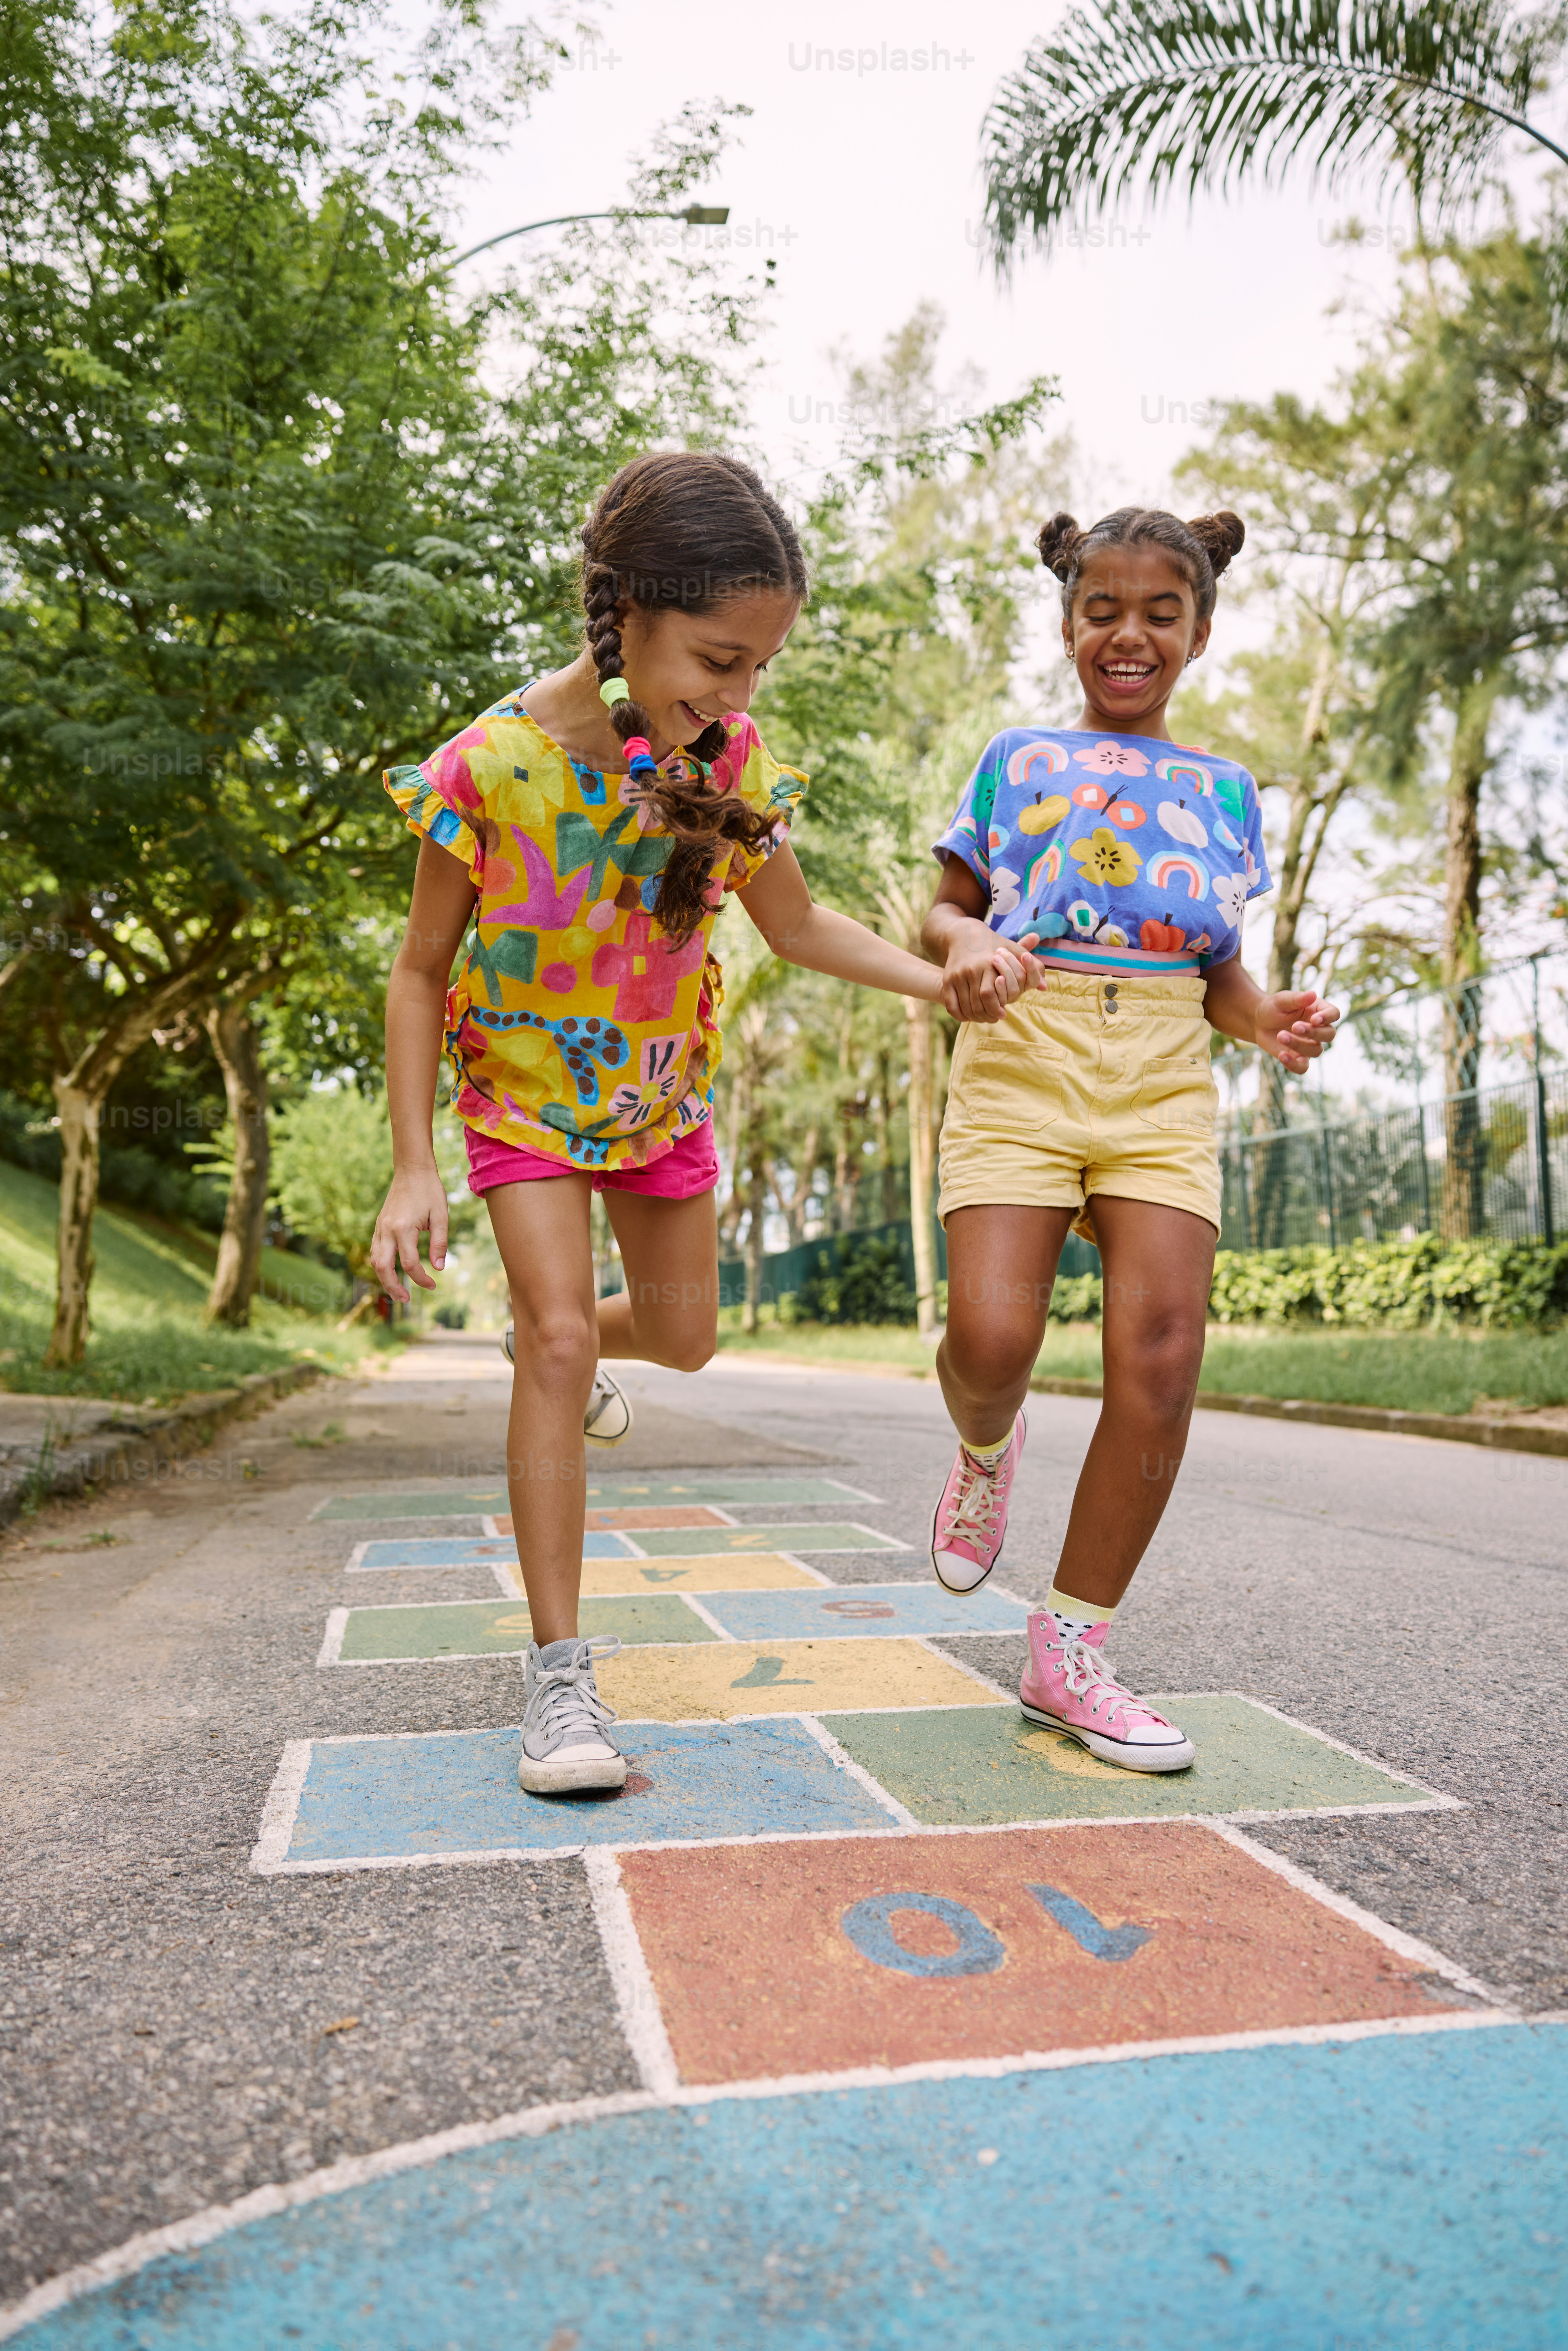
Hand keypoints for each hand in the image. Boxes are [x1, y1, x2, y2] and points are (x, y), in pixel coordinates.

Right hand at [371, 1166, 449, 1303]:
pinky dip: (381, 1265)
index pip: (409, 1264)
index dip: (421, 1278)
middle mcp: (387, 1230)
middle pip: (383, 1268)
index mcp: (403, 1228)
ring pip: (375, 1260)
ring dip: (384, 1279)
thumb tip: (439, 1268)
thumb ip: (440, 1243)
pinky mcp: (379, 1225)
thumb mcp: (441, 1216)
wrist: (412, 1169)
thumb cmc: (430, 1191)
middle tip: (406, 1300)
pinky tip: (391, 1272)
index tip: (433, 1285)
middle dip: (393, 1287)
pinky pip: (375, 1250)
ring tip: (398, 1291)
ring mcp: (380, 1227)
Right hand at [941, 920, 1042, 1022]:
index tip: (1003, 1014)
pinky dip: (961, 1015)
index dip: (997, 1008)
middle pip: (978, 1003)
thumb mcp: (1014, 950)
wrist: (963, 935)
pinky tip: (969, 1016)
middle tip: (994, 1018)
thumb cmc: (994, 945)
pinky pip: (952, 1006)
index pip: (990, 994)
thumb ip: (1032, 967)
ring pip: (965, 1007)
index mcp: (987, 963)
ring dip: (975, 1017)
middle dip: (987, 1015)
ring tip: (984, 1018)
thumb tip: (1044, 987)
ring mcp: (956, 976)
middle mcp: (970, 970)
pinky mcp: (947, 980)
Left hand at [1256, 988, 1339, 1073]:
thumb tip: (1313, 994)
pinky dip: (1293, 1064)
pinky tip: (1281, 1055)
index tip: (1314, 1019)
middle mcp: (1318, 1029)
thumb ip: (1297, 998)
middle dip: (1314, 1032)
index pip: (1334, 1014)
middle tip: (1294, 1026)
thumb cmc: (1273, 1008)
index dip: (1328, 1018)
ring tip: (1280, 1035)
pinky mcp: (1298, 1058)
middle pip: (1329, 1034)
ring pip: (1316, 1050)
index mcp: (1318, 1011)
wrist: (1258, 1022)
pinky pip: (1303, 1067)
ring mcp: (1309, 1044)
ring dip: (1299, 1044)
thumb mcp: (1282, 1000)